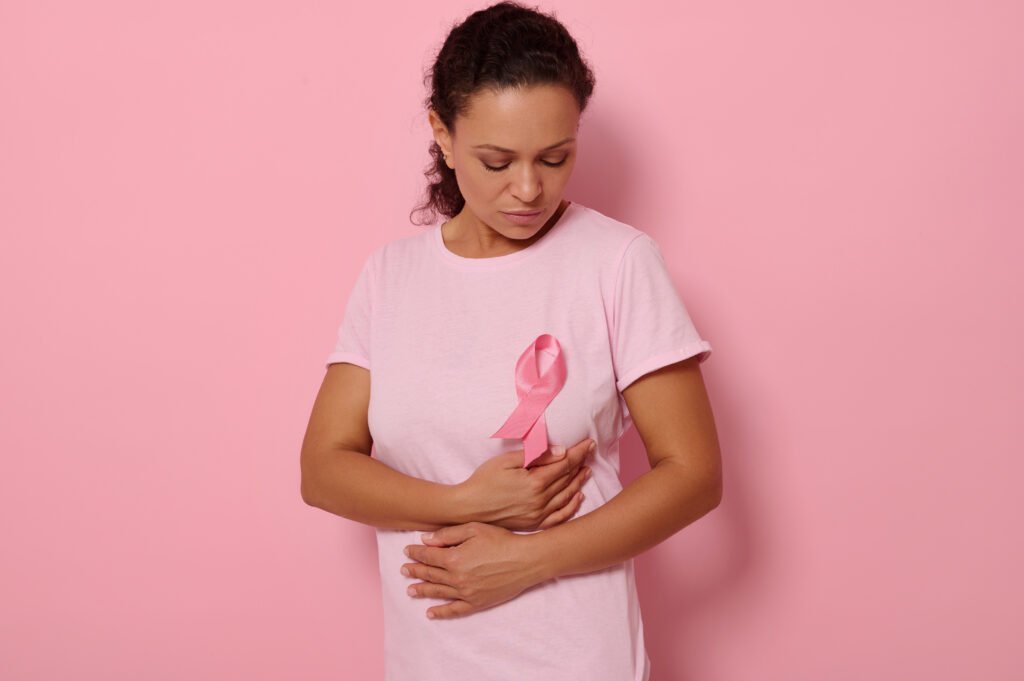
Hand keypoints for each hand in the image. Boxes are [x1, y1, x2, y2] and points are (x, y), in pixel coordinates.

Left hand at [402, 522, 545, 619]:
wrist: (526, 560)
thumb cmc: (502, 540)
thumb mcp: (474, 529)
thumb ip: (448, 534)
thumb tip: (425, 540)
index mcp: (454, 557)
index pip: (429, 555)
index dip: (416, 553)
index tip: (408, 551)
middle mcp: (456, 577)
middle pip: (430, 574)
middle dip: (416, 570)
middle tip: (404, 570)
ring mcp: (466, 592)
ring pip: (438, 592)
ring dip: (422, 590)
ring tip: (410, 590)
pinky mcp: (477, 603)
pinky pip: (454, 610)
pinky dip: (441, 612)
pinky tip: (430, 613)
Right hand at [457, 436, 595, 530]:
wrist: (468, 507)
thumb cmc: (484, 480)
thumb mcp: (508, 460)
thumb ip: (536, 455)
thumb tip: (561, 451)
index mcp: (535, 482)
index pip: (565, 464)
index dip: (578, 452)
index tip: (588, 443)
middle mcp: (540, 501)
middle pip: (568, 478)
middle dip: (581, 463)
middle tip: (589, 452)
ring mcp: (538, 515)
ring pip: (566, 496)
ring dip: (578, 482)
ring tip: (586, 470)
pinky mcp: (533, 524)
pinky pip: (559, 517)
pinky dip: (571, 507)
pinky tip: (577, 497)